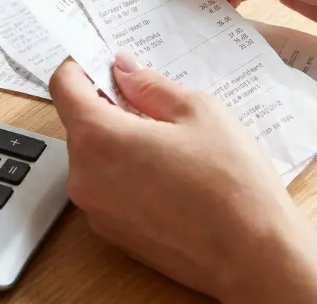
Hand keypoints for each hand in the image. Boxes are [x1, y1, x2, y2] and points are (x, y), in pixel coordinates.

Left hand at [49, 52, 316, 302]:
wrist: (252, 257)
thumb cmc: (232, 185)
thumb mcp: (198, 112)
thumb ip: (150, 86)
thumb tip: (124, 69)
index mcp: (98, 138)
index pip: (64, 87)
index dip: (80, 66)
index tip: (99, 60)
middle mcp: (85, 176)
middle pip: (79, 123)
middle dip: (107, 104)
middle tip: (150, 98)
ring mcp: (96, 210)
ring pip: (94, 156)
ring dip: (119, 139)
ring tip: (169, 139)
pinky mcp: (113, 232)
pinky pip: (107, 187)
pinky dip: (126, 171)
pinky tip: (169, 171)